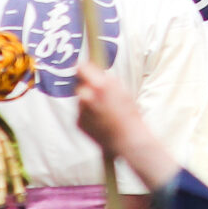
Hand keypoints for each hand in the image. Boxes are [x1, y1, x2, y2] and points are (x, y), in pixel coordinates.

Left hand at [73, 60, 179, 189]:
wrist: (127, 141)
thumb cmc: (129, 115)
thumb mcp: (123, 91)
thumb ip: (108, 81)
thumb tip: (96, 72)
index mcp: (100, 86)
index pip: (81, 68)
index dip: (83, 67)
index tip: (83, 67)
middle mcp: (87, 97)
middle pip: (78, 84)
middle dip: (86, 86)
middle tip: (96, 90)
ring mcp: (81, 111)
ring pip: (80, 99)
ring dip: (87, 101)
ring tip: (103, 109)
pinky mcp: (78, 123)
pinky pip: (80, 113)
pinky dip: (88, 114)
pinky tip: (100, 119)